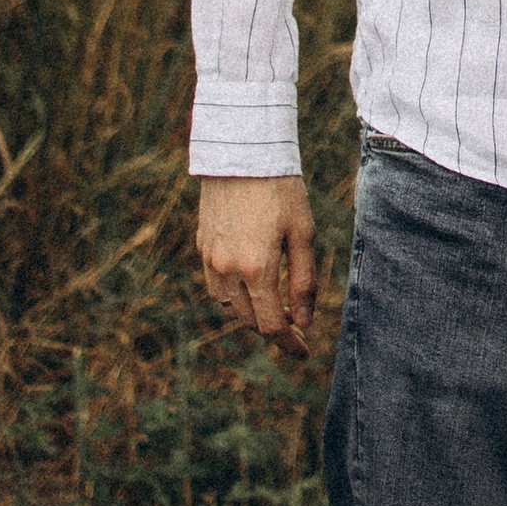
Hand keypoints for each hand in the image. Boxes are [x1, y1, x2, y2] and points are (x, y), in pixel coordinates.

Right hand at [197, 174, 318, 356]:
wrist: (243, 154)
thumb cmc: (280, 191)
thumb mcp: (302, 234)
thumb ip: (303, 281)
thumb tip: (303, 321)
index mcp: (257, 269)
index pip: (271, 325)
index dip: (288, 343)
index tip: (304, 351)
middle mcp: (228, 270)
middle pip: (250, 320)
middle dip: (273, 327)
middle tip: (295, 323)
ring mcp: (211, 260)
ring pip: (231, 306)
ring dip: (253, 312)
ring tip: (275, 302)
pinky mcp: (203, 246)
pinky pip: (216, 286)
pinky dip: (234, 294)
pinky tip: (251, 282)